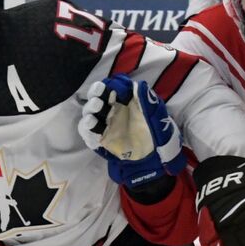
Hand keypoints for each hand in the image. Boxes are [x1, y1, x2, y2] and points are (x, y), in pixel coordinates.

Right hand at [78, 73, 184, 189]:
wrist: (153, 161)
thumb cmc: (157, 136)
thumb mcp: (157, 118)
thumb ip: (148, 102)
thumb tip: (139, 85)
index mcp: (126, 100)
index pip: (114, 85)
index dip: (112, 85)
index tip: (117, 89)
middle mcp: (113, 109)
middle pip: (97, 95)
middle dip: (95, 93)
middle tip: (99, 98)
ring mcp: (105, 123)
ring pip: (89, 112)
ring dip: (89, 110)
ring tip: (95, 115)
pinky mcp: (100, 138)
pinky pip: (87, 132)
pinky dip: (86, 129)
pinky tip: (93, 128)